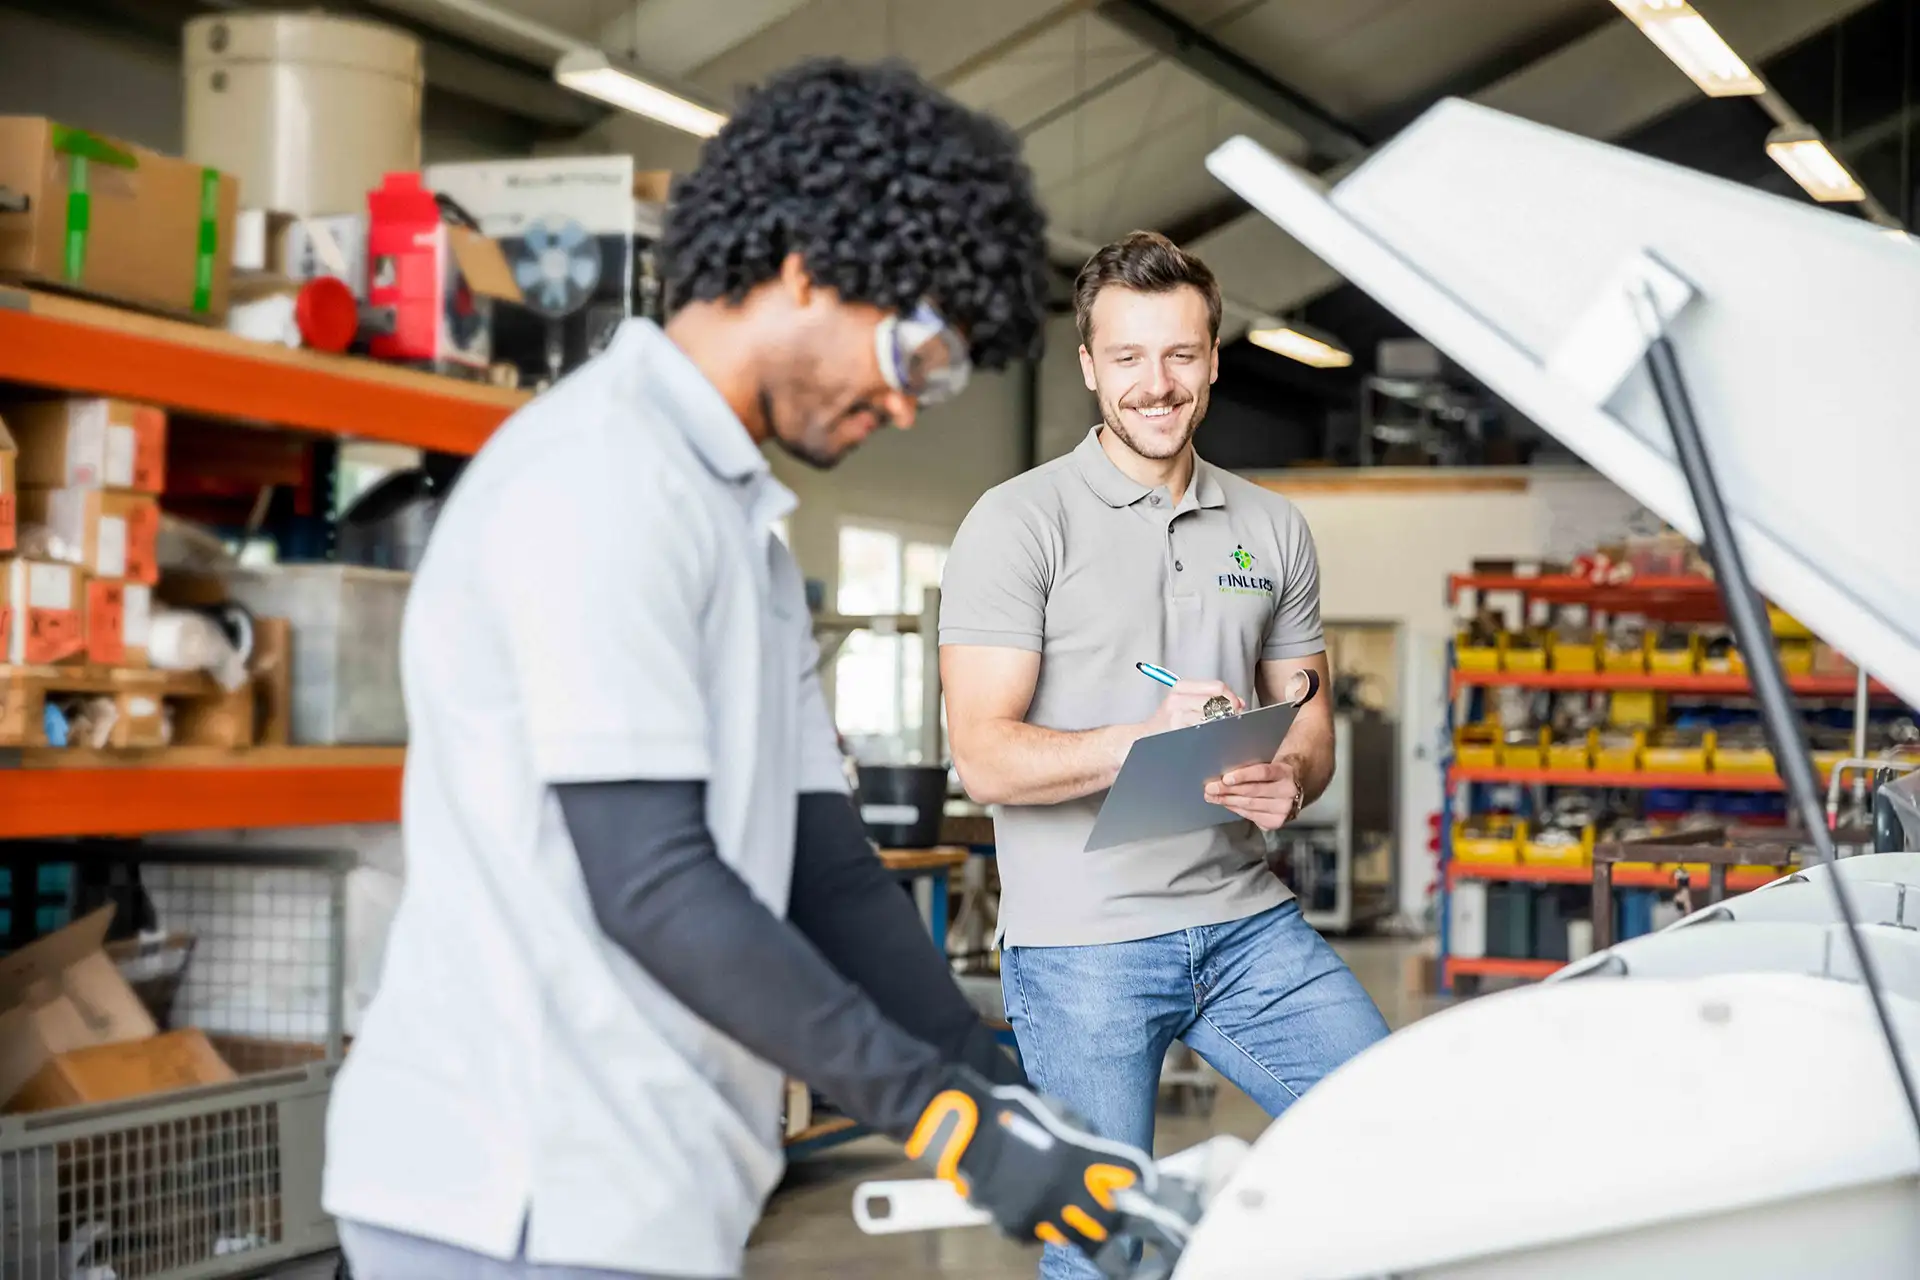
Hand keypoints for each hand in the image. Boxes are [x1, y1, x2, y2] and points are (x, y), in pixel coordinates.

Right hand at [906, 1066, 1153, 1259]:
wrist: (966, 1129)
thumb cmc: (1013, 1113)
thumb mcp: (1060, 1114)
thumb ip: (1086, 1140)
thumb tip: (1102, 1158)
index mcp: (1081, 1160)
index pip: (1128, 1177)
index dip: (1139, 1181)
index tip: (1146, 1185)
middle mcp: (1066, 1193)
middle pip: (1107, 1223)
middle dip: (1113, 1220)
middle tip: (1113, 1215)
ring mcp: (1041, 1215)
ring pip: (1075, 1237)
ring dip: (1078, 1226)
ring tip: (1070, 1212)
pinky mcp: (1016, 1227)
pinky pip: (1039, 1235)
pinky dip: (1040, 1225)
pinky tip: (1034, 1207)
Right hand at [1140, 680, 1241, 736]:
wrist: (1144, 737)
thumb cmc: (1168, 720)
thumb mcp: (1185, 701)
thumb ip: (1211, 697)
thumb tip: (1238, 702)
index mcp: (1181, 687)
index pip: (1217, 687)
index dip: (1231, 697)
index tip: (1236, 706)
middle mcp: (1177, 700)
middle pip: (1216, 702)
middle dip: (1229, 711)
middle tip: (1232, 719)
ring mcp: (1176, 717)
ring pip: (1212, 718)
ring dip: (1222, 724)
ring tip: (1220, 729)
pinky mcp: (1177, 732)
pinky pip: (1204, 732)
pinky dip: (1213, 734)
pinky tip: (1211, 737)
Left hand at [1205, 756, 1303, 830]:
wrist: (1295, 787)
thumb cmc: (1275, 772)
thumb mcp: (1269, 764)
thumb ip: (1251, 768)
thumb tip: (1223, 774)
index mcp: (1286, 772)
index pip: (1263, 773)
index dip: (1243, 775)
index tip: (1226, 778)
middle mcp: (1288, 792)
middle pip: (1253, 791)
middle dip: (1228, 790)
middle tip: (1210, 788)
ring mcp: (1283, 809)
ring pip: (1250, 805)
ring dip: (1227, 801)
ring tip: (1212, 796)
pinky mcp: (1276, 822)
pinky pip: (1250, 815)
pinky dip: (1236, 809)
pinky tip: (1226, 804)